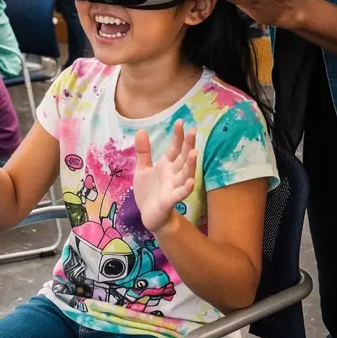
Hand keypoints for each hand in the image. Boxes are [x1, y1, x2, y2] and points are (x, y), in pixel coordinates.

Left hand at [133, 120, 196, 234]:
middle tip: (193, 131)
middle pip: (183, 158)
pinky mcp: (170, 200)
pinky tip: (190, 181)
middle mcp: (173, 174)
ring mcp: (173, 187)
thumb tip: (142, 130)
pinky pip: (179, 194)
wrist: (148, 215)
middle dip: (188, 145)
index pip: (175, 148)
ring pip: (185, 174)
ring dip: (190, 164)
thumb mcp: (143, 169)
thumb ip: (144, 151)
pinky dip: (185, 188)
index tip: (181, 122)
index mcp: (167, 165)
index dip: (178, 136)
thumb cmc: (148, 191)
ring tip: (194, 152)